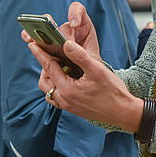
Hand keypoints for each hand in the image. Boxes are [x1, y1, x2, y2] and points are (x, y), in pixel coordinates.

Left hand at [25, 5, 143, 132]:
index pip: (49, 68)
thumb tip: (66, 44)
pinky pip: (57, 97)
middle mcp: (64, 99)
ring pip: (50, 91)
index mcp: (67, 89)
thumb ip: (80, 56)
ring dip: (50, 78)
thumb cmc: (112, 91)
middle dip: (44, 67)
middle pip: (45, 81)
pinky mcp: (73, 108)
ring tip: (58, 66)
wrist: (122, 112)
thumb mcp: (97, 70)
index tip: (33, 45)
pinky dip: (57, 87)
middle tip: (49, 54)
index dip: (41, 54)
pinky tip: (67, 80)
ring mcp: (67, 105)